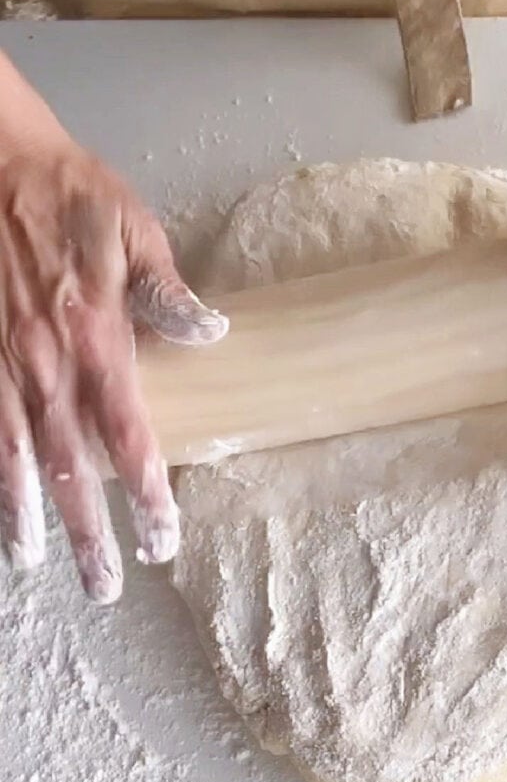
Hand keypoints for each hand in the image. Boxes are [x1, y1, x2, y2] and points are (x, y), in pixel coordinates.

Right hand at [0, 142, 227, 603]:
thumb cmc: (72, 195)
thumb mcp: (131, 228)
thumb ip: (166, 290)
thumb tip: (211, 334)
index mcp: (94, 336)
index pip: (126, 431)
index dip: (147, 490)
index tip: (162, 537)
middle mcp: (44, 363)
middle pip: (68, 465)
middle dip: (87, 530)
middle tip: (103, 585)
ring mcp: (0, 363)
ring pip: (12, 457)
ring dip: (25, 516)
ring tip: (35, 567)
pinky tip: (0, 509)